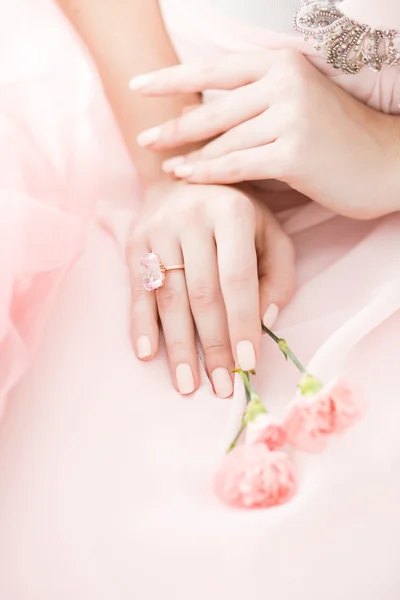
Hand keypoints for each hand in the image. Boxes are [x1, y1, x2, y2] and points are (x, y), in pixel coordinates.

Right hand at [127, 180, 294, 396]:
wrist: (182, 177)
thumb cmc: (235, 213)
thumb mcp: (270, 232)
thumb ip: (279, 273)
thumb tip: (265, 319)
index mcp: (232, 213)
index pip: (237, 278)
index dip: (242, 323)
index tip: (247, 363)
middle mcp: (192, 219)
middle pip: (202, 294)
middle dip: (213, 346)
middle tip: (221, 386)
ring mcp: (158, 231)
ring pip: (169, 298)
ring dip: (178, 346)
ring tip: (187, 384)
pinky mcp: (135, 243)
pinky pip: (138, 290)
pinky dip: (141, 324)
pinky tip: (147, 353)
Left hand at [131, 50, 399, 218]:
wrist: (384, 162)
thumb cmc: (334, 138)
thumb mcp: (292, 106)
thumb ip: (245, 106)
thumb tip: (188, 113)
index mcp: (281, 65)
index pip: (214, 69)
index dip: (172, 77)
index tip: (139, 85)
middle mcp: (284, 84)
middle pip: (213, 108)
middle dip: (173, 126)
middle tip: (143, 139)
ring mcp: (290, 117)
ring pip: (224, 141)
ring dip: (189, 156)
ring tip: (165, 165)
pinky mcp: (293, 154)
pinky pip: (237, 166)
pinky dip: (208, 173)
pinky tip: (186, 176)